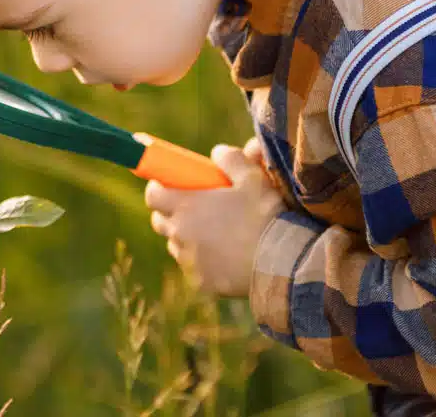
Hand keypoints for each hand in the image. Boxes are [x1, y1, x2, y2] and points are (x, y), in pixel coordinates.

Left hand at [144, 138, 284, 295]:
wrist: (282, 262)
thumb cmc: (264, 216)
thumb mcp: (252, 178)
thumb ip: (231, 159)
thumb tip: (217, 153)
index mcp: (185, 205)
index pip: (153, 194)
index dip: (159, 188)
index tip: (169, 185)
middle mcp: (180, 234)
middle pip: (160, 221)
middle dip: (170, 212)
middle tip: (192, 207)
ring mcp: (189, 261)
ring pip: (176, 245)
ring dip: (186, 238)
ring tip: (213, 233)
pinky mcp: (201, 283)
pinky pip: (194, 268)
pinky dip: (202, 262)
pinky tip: (224, 256)